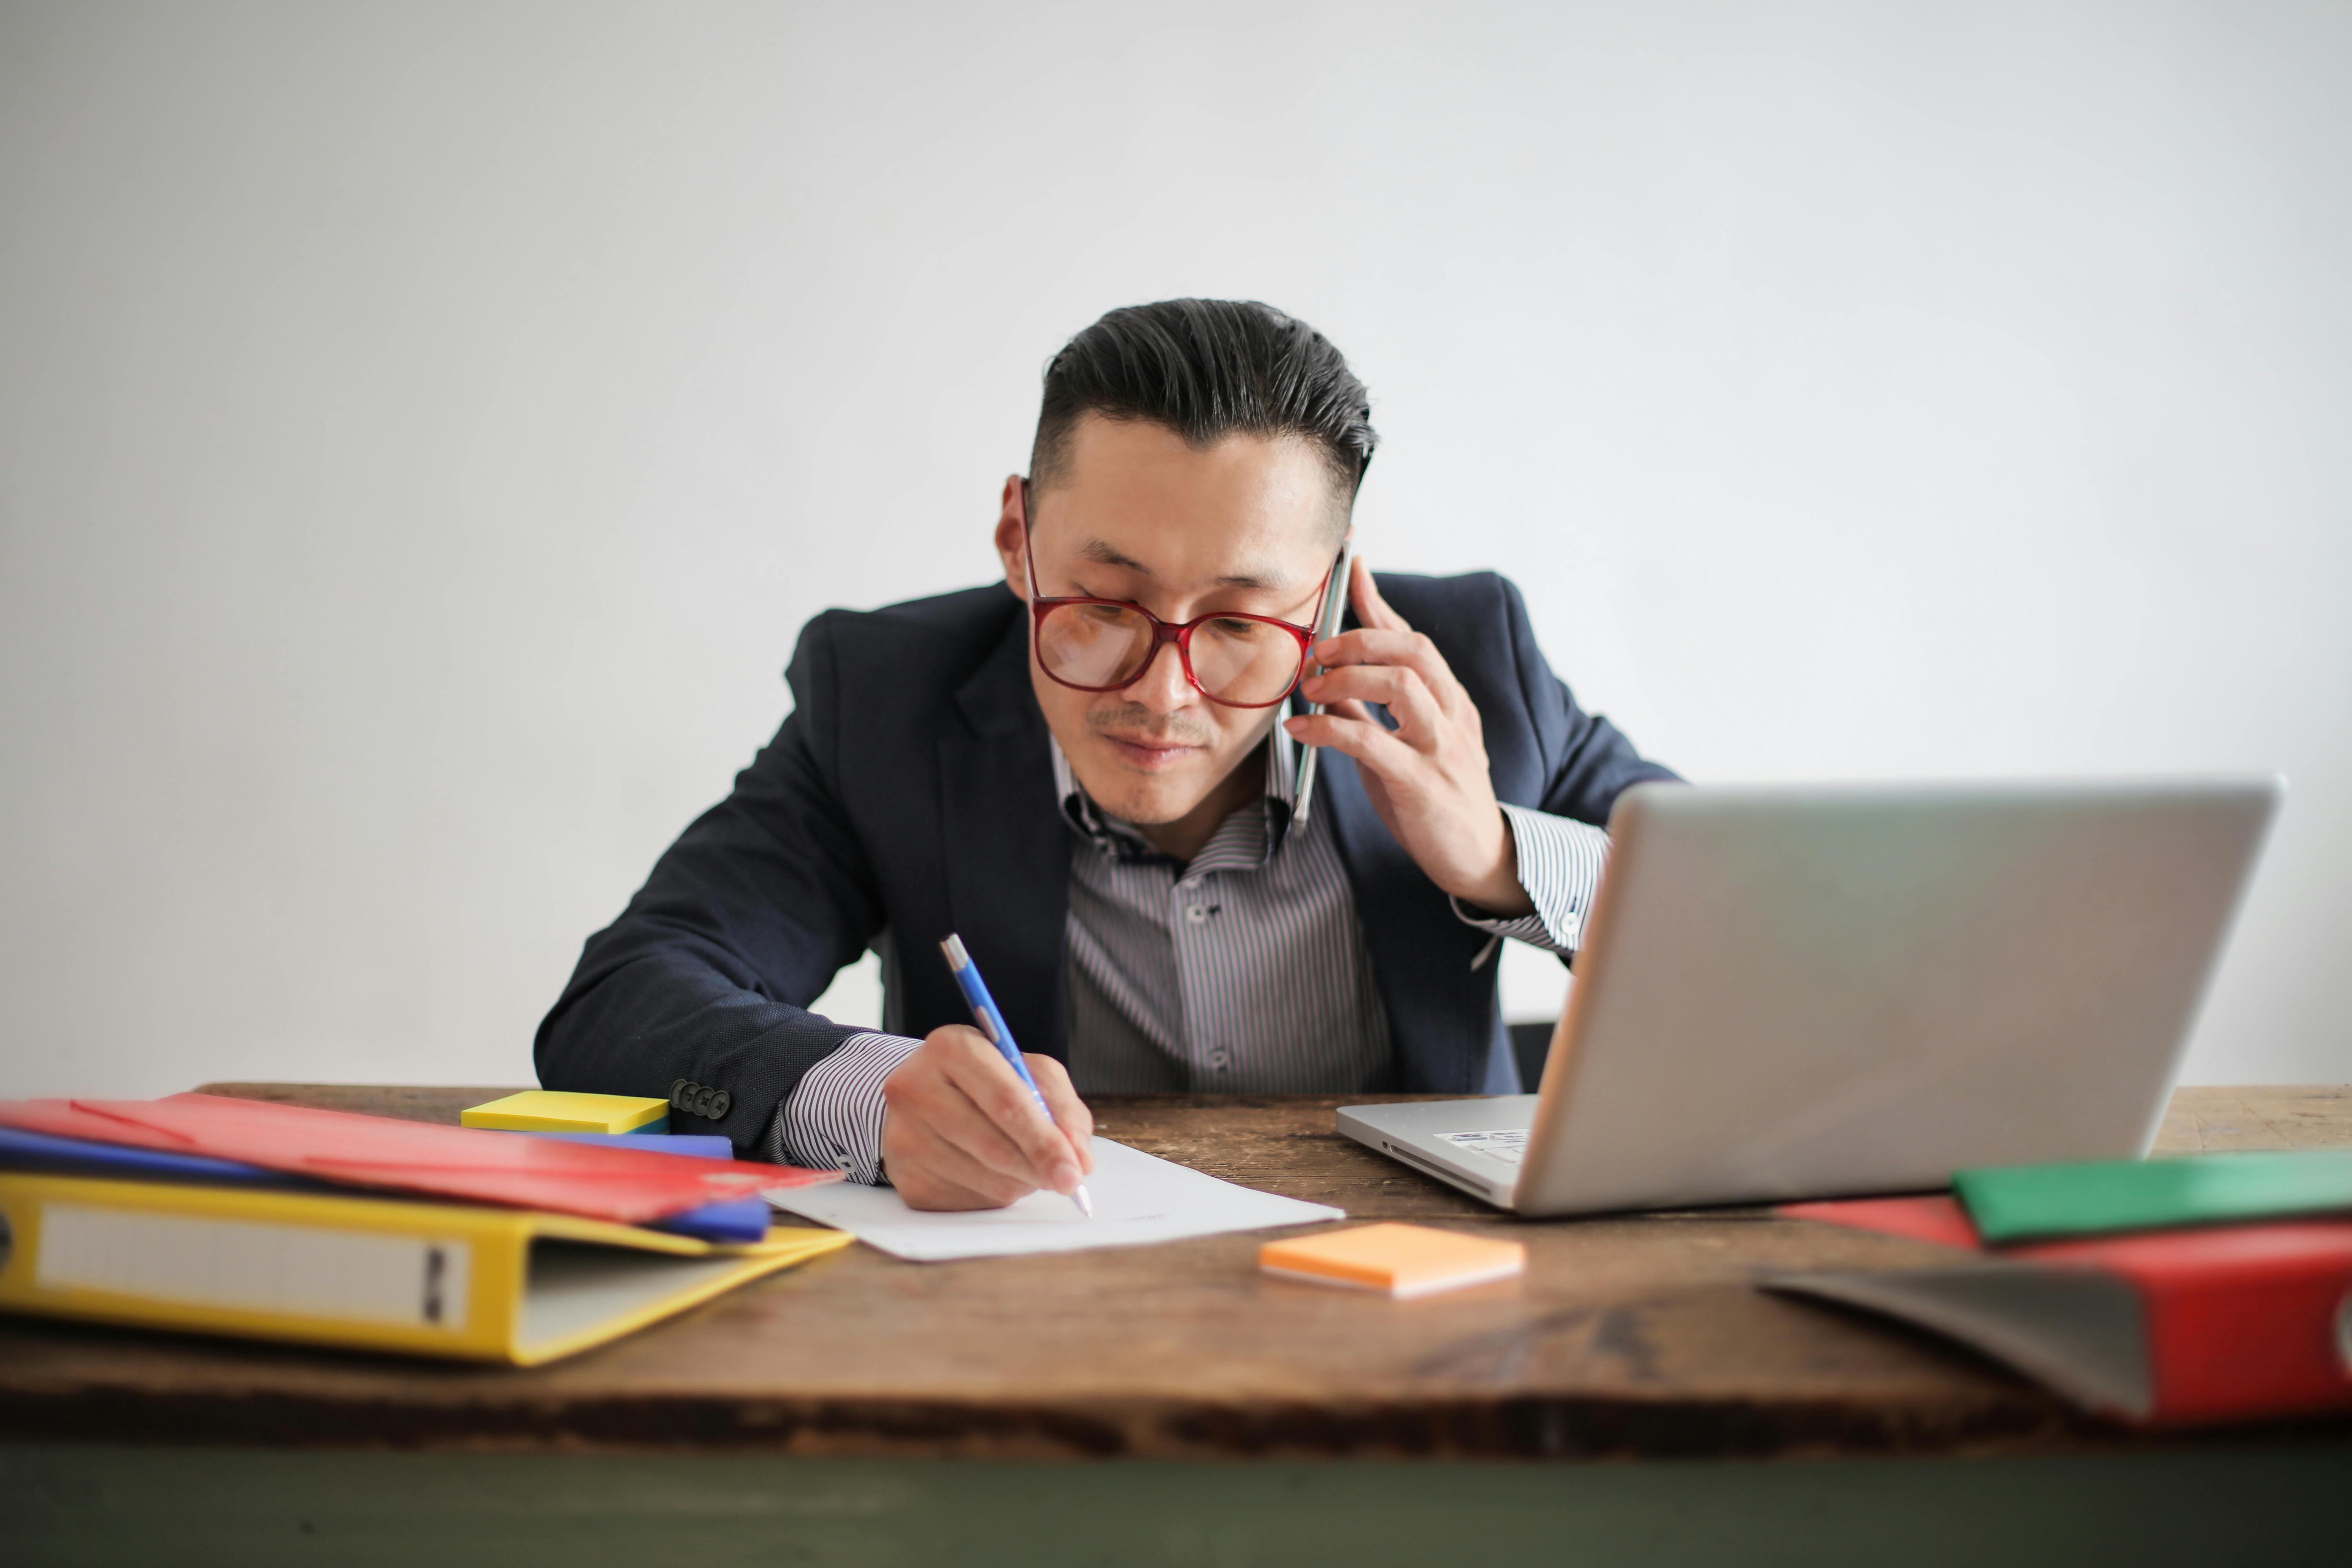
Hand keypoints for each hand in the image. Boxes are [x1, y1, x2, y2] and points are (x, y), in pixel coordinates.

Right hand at [879, 1025, 1095, 1210]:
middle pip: (993, 1144)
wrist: (923, 1096)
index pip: (1006, 1100)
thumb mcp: (1027, 1071)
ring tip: (1028, 1166)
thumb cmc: (986, 1080)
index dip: (1045, 1140)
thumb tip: (1080, 1160)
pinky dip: (993, 1194)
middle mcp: (916, 1088)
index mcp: (951, 1048)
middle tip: (1069, 1181)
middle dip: (1039, 1167)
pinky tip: (995, 1175)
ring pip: (984, 1178)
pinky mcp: (905, 1176)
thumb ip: (1061, 1106)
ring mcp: (904, 1136)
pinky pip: (966, 1201)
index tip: (1076, 1168)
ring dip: (1020, 1182)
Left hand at [1285, 557, 1532, 916]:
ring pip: (1402, 684)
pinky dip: (1329, 729)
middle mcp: (1451, 715)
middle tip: (1317, 650)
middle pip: (1412, 649)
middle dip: (1359, 638)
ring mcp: (1441, 747)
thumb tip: (1326, 676)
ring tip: (1310, 687)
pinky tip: (1302, 729)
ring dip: (1348, 676)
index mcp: (1449, 701)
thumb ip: (1369, 710)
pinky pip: (1372, 741)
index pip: (1413, 638)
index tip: (1350, 567)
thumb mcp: (1403, 745)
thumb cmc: (1434, 798)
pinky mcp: (1421, 783)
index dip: (1379, 601)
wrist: (1477, 858)